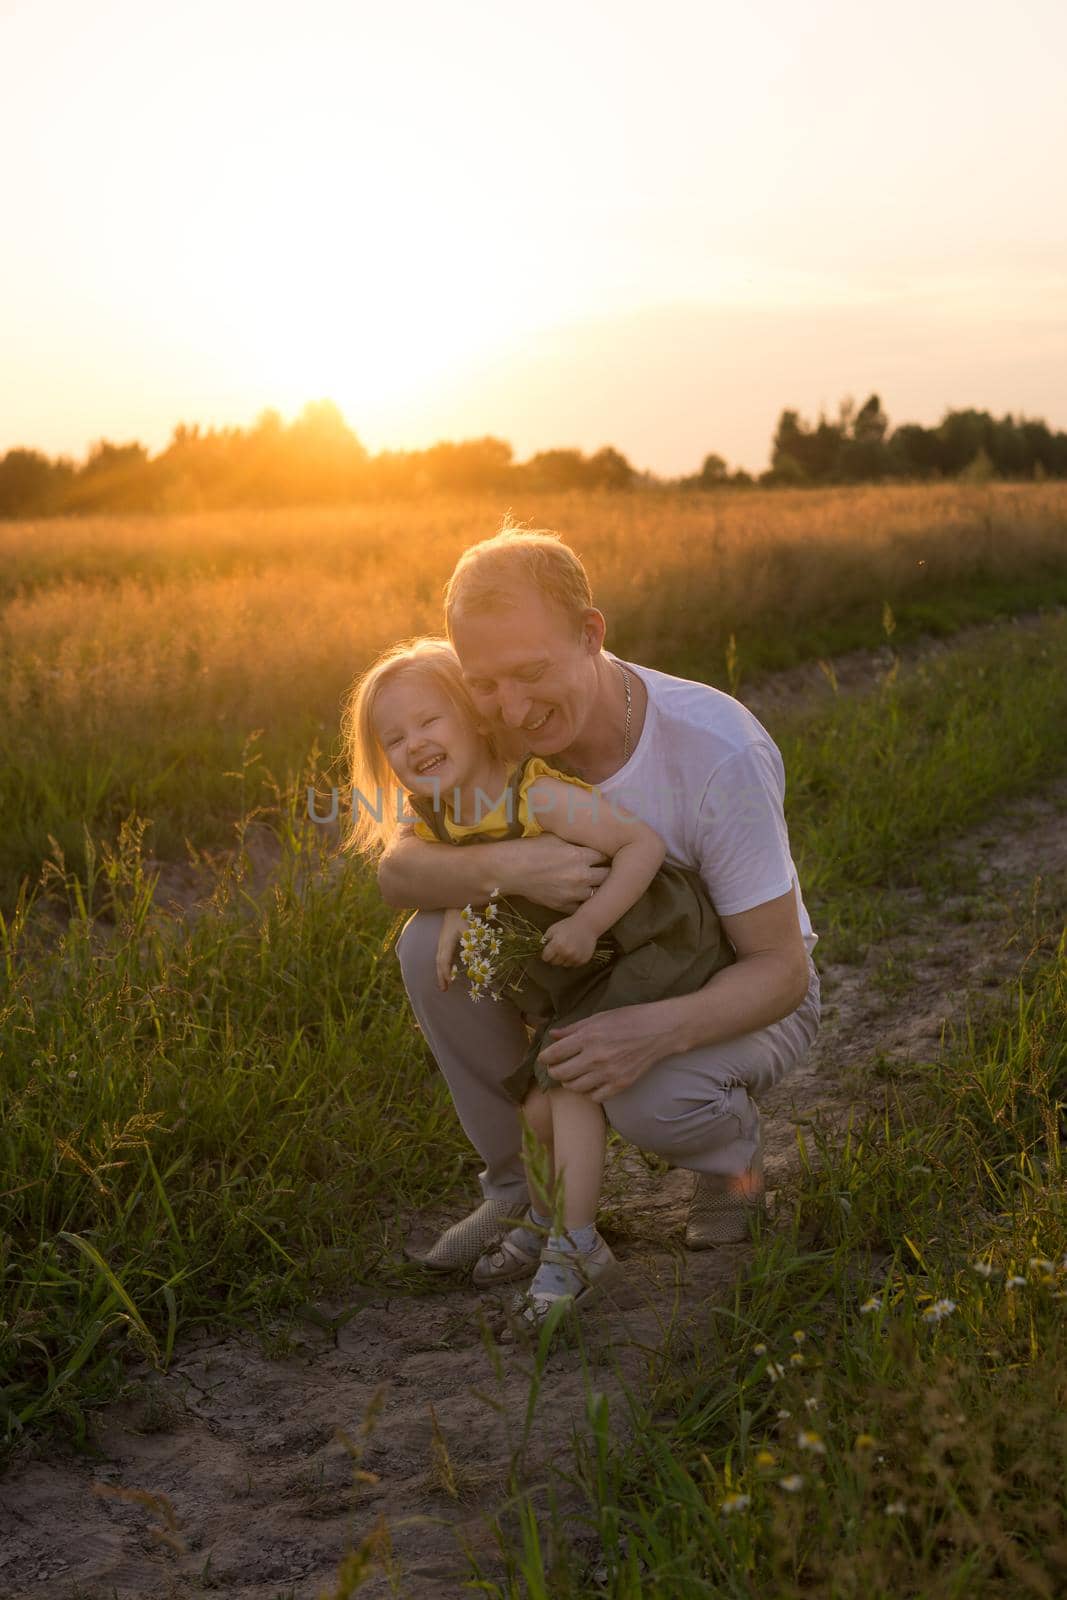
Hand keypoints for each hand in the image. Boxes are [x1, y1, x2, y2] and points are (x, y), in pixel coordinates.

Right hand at [435, 908, 466, 990]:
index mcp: (447, 942)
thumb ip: (472, 941)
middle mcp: (442, 943)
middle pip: (439, 962)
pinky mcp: (444, 940)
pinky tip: (447, 970)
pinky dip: (442, 965)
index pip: (445, 960)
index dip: (446, 972)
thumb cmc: (463, 915)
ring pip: (439, 960)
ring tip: (444, 985)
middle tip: (444, 990)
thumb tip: (477, 955)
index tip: (449, 983)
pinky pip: (441, 956)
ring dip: (441, 972)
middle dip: (441, 976)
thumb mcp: (470, 928)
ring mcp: (442, 942)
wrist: (455, 905)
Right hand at [508, 833, 609, 912]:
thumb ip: (576, 842)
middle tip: (607, 869)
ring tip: (597, 884)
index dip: (607, 854)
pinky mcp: (563, 906)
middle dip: (608, 871)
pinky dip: (584, 903)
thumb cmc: (530, 849)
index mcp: (581, 855)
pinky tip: (582, 896)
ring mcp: (573, 893)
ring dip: (599, 889)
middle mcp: (582, 875)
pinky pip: (582, 908)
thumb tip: (590, 840)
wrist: (511, 870)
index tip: (606, 854)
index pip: (606, 855)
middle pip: (608, 876)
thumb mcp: (555, 837)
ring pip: (599, 894)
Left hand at [537, 1004, 670, 1101]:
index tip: (544, 1058)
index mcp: (588, 1037)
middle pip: (561, 1074)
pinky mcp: (620, 1084)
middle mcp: (595, 1057)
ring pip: (575, 1088)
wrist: (659, 1030)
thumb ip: (573, 1028)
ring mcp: (608, 1073)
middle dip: (553, 1071)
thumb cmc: (629, 1019)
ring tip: (571, 1076)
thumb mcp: (599, 1017)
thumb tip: (553, 1035)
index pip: (554, 1053)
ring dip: (569, 1083)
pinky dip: (588, 1092)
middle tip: (555, 1068)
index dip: (545, 1057)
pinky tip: (590, 1083)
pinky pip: (594, 1097)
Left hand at [540, 914, 597, 966]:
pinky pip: (574, 964)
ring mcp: (575, 958)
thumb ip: (545, 938)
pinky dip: (573, 959)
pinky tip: (575, 950)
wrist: (588, 924)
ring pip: (564, 965)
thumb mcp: (553, 928)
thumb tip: (541, 947)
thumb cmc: (569, 925)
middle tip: (558, 949)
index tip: (548, 951)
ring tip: (568, 948)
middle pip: (554, 963)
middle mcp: (566, 953)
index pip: (546, 958)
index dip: (546, 954)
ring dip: (564, 959)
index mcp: (556, 945)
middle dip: (554, 957)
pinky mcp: (583, 960)